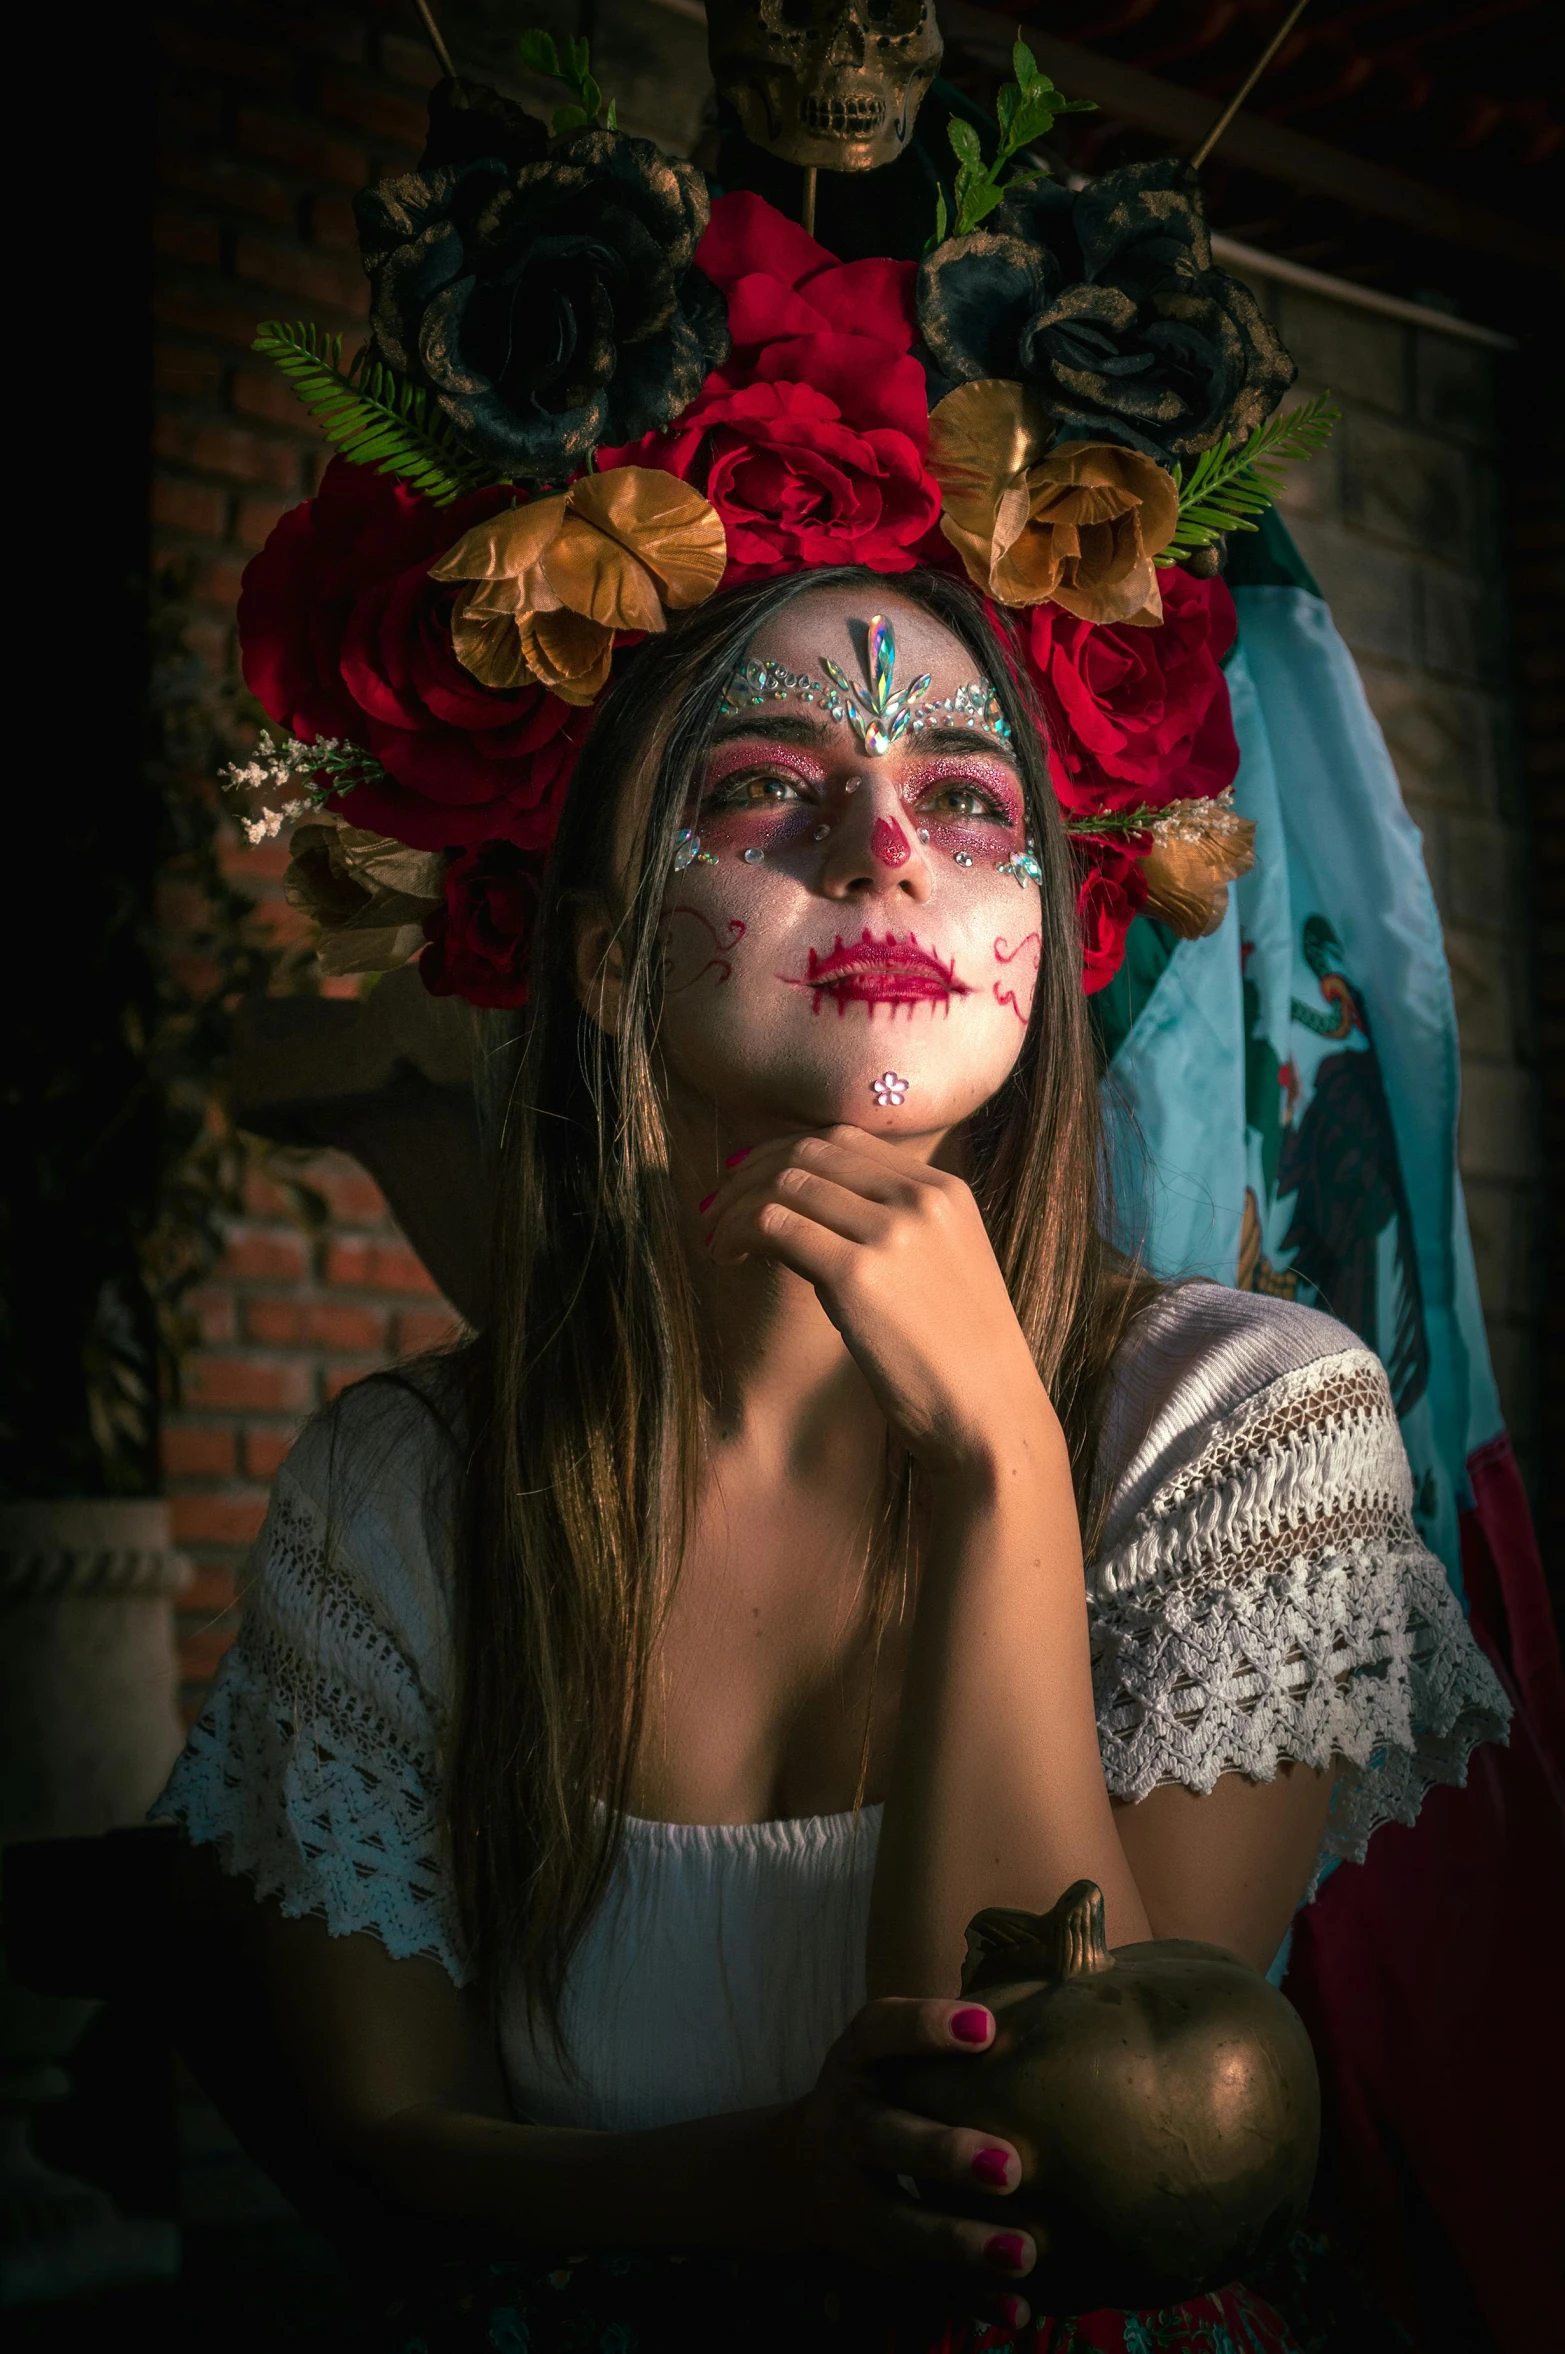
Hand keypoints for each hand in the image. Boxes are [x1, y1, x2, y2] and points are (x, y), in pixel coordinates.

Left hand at [701, 1129, 1056, 1478]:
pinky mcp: (856, 1274)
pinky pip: (775, 1225)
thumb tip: (821, 1213)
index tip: (751, 1176)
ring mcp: (889, 1233)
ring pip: (786, 1184)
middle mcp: (920, 1199)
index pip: (848, 1140)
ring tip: (715, 1235)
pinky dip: (738, 1233)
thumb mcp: (948, 1267)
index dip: (787, 1151)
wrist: (989, 1415)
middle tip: (717, 1202)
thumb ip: (903, 1228)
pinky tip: (726, 1257)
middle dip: (752, 1172)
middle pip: (811, 1153)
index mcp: (946, 1191)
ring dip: (736, 1205)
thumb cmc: (963, 1359)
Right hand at [762, 1995, 1036, 2325]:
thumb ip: (962, 2025)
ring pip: (896, 2223)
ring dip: (958, 2242)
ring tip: (1023, 2252)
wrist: (806, 2167)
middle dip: (943, 2154)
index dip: (926, 2028)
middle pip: (885, 2136)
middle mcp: (843, 2122)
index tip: (984, 2028)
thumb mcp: (898, 2049)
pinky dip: (966, 2298)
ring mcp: (848, 2194)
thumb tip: (1070, 1967)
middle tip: (1009, 2167)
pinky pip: (916, 2282)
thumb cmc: (891, 2088)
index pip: (881, 2031)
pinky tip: (1016, 2309)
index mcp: (856, 2059)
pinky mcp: (867, 2252)